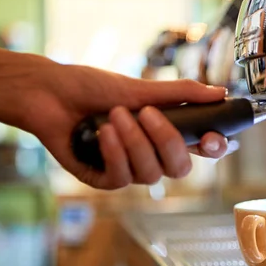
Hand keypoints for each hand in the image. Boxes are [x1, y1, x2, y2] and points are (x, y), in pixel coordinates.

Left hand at [25, 62, 229, 189]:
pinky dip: (114, 153)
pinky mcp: (101, 178)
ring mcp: (126, 168)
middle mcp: (148, 153)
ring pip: (150, 174)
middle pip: (179, 168)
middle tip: (147, 113)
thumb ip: (179, 94)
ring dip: (134, 143)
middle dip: (167, 141)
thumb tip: (218, 92)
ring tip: (114, 116)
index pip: (199, 149)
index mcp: (162, 131)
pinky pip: (120, 178)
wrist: (47, 92)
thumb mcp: (139, 88)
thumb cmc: (91, 86)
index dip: (213, 148)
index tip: (211, 138)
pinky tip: (102, 133)